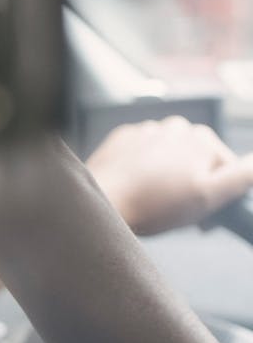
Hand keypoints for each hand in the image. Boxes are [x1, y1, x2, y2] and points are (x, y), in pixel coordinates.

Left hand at [87, 117, 252, 235]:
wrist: (103, 201)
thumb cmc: (155, 203)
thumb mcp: (210, 195)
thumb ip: (240, 176)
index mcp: (202, 138)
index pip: (223, 168)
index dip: (217, 194)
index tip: (204, 215)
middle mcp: (175, 127)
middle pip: (195, 160)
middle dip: (193, 183)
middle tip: (179, 210)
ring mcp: (146, 131)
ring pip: (169, 157)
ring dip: (168, 175)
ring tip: (155, 200)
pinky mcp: (122, 139)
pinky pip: (142, 154)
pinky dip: (143, 169)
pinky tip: (137, 187)